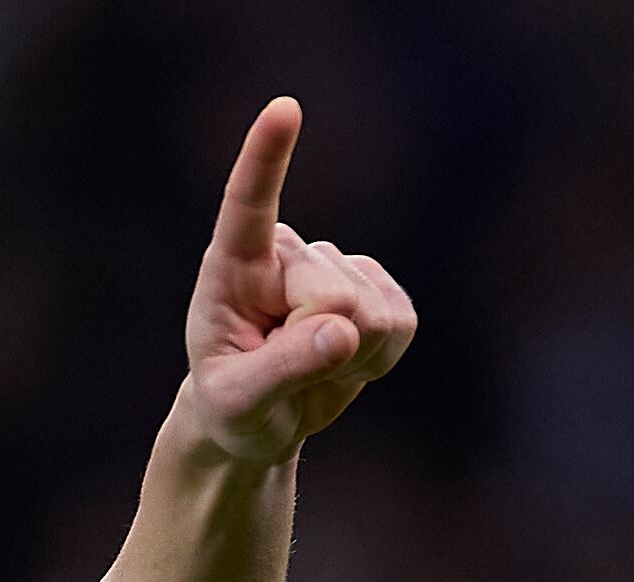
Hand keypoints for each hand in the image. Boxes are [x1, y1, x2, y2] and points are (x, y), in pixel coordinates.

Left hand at [174, 99, 415, 469]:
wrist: (260, 420)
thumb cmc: (232, 406)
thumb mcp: (238, 402)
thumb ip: (282, 368)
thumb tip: (343, 330)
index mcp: (235, 264)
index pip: (250, 204)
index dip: (268, 157)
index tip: (283, 109)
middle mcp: (290, 251)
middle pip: (334, 296)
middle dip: (320, 348)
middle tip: (285, 372)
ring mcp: (339, 266)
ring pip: (373, 315)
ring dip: (349, 361)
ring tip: (309, 367)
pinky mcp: (381, 289)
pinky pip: (401, 326)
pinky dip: (377, 361)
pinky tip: (343, 363)